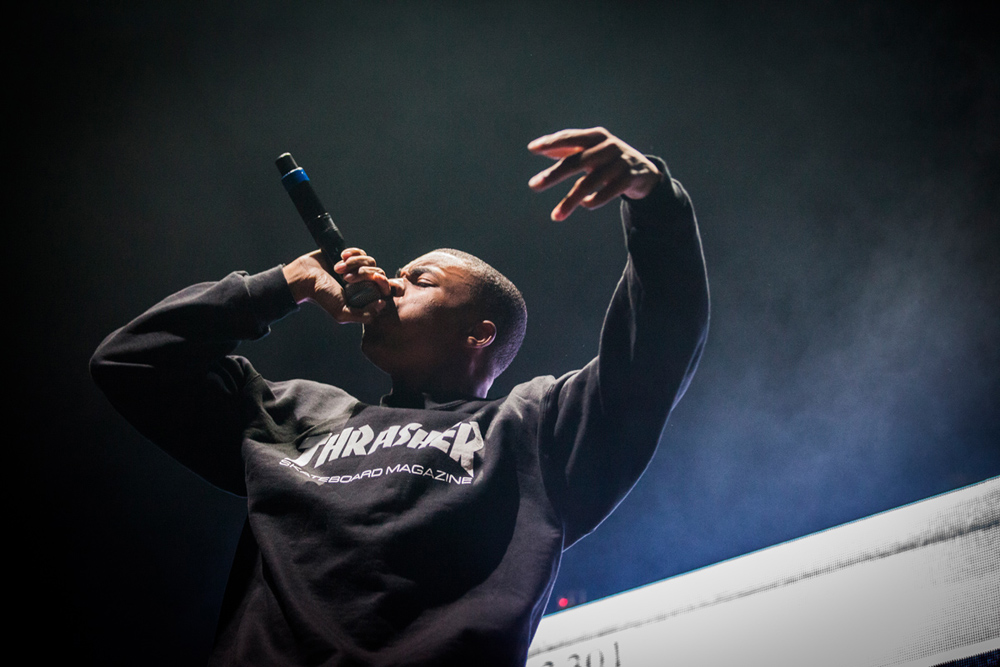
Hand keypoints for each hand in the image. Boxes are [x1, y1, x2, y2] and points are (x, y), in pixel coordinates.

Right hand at [282, 248, 392, 322]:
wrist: (305, 277)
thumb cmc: (322, 295)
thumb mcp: (341, 312)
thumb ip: (362, 314)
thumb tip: (382, 303)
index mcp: (364, 297)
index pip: (384, 288)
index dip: (382, 282)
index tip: (374, 279)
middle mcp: (363, 284)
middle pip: (378, 271)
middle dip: (362, 273)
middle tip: (345, 278)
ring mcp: (358, 269)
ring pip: (370, 260)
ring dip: (354, 263)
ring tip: (337, 268)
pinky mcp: (351, 257)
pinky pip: (361, 252)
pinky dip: (352, 253)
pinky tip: (340, 256)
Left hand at [528, 127, 662, 220]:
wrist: (644, 172)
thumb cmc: (609, 159)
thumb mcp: (592, 150)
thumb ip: (568, 149)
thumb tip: (539, 148)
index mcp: (596, 137)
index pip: (570, 137)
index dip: (551, 142)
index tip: (532, 148)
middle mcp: (608, 147)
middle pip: (576, 162)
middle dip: (553, 175)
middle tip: (533, 185)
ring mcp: (619, 162)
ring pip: (589, 183)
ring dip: (570, 201)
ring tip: (555, 216)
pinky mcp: (629, 179)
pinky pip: (606, 193)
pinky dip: (593, 201)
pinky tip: (584, 204)